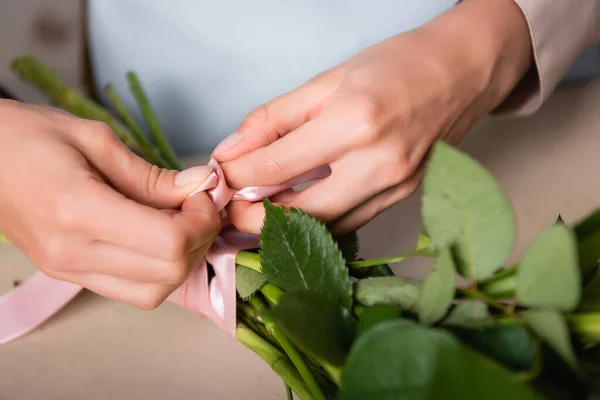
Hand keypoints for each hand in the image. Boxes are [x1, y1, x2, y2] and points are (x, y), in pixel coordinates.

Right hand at [0, 100, 220, 308]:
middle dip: (199, 240)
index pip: (169, 241)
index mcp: (78, 210)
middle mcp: (72, 253)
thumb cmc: (27, 136)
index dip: (201, 221)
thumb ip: (151, 175)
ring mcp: (67, 271)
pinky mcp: (67, 276)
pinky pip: (130, 290)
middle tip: (197, 207)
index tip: (202, 195)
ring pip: (153, 292)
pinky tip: (157, 237)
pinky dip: (157, 270)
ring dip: (181, 261)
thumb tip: (198, 188)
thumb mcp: (94, 139)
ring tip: (180, 223)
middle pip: (168, 273)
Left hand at [214, 0, 531, 233]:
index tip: (217, 177)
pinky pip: (350, 222)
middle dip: (254, 215)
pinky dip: (319, 219)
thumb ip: (275, 118)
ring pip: (325, 226)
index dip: (236, 177)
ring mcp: (396, 188)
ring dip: (286, 223)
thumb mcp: (327, 80)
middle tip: (231, 206)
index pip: (276, 166)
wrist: (464, 72)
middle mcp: (379, 165)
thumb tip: (233, 150)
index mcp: (355, 123)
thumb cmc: (397, 65)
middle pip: (300, 213)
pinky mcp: (404, 199)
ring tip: (259, 207)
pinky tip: (300, 205)